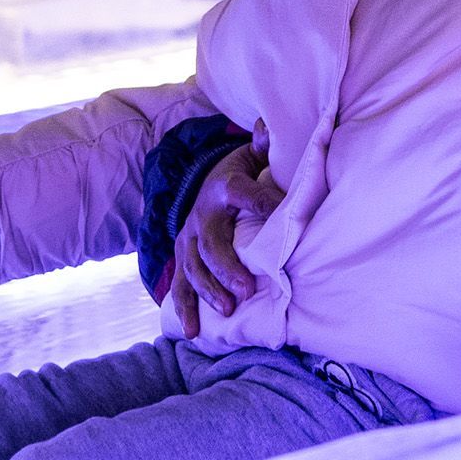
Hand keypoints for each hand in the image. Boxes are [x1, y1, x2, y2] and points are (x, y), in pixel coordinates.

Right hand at [170, 143, 280, 332]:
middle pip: (210, 243)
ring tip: (228, 309)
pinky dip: (184, 308)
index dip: (262, 202)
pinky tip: (193, 332)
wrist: (204, 183)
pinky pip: (179, 284)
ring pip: (192, 267)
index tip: (281, 216)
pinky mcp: (182, 256)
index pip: (243, 194)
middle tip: (248, 288)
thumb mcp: (250, 157)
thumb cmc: (240, 175)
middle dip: (227, 267)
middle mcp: (202, 214)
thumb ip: (261, 147)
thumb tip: (268, 127)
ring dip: (209, 290)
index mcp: (224, 188)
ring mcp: (188, 238)